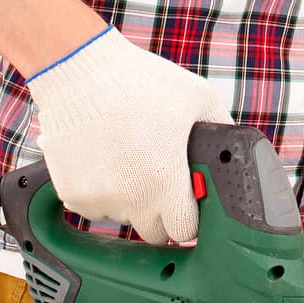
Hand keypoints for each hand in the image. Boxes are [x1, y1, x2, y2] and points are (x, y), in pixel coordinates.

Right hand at [24, 24, 233, 243]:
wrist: (78, 70)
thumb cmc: (139, 81)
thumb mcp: (197, 97)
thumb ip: (221, 128)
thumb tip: (234, 148)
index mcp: (164, 181)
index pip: (184, 231)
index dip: (190, 217)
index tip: (187, 200)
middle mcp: (129, 199)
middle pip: (152, 231)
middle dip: (161, 212)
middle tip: (160, 179)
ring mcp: (96, 199)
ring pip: (121, 218)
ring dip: (129, 200)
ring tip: (129, 158)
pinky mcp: (69, 193)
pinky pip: (92, 206)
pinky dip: (100, 191)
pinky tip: (104, 158)